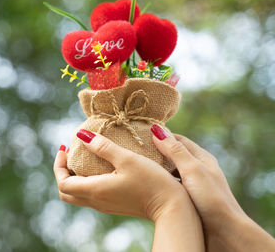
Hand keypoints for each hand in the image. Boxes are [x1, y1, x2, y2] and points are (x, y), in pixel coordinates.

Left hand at [54, 130, 186, 220]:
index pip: (62, 183)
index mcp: (95, 190)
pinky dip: (85, 182)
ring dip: (73, 177)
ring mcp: (105, 205)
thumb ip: (103, 147)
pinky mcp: (114, 205)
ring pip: (77, 195)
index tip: (65, 148)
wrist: (171, 207)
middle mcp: (96, 201)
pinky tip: (98, 167)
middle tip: (69, 153)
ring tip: (82, 157)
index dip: (58, 165)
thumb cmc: (151, 181)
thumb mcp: (127, 159)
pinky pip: (89, 195)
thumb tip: (81, 135)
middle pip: (66, 192)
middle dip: (62, 172)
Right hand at [151, 124, 274, 250]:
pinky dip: (161, 182)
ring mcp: (193, 185)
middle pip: (174, 155)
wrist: (224, 231)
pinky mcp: (189, 199)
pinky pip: (171, 185)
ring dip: (158, 168)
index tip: (144, 133)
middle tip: (137, 149)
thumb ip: (174, 150)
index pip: (178, 140)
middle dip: (157, 151)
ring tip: (140, 166)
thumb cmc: (210, 198)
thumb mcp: (191, 169)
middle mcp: (198, 169)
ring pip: (172, 171)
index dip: (162, 135)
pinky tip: (150, 185)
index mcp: (202, 158)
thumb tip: (157, 129)